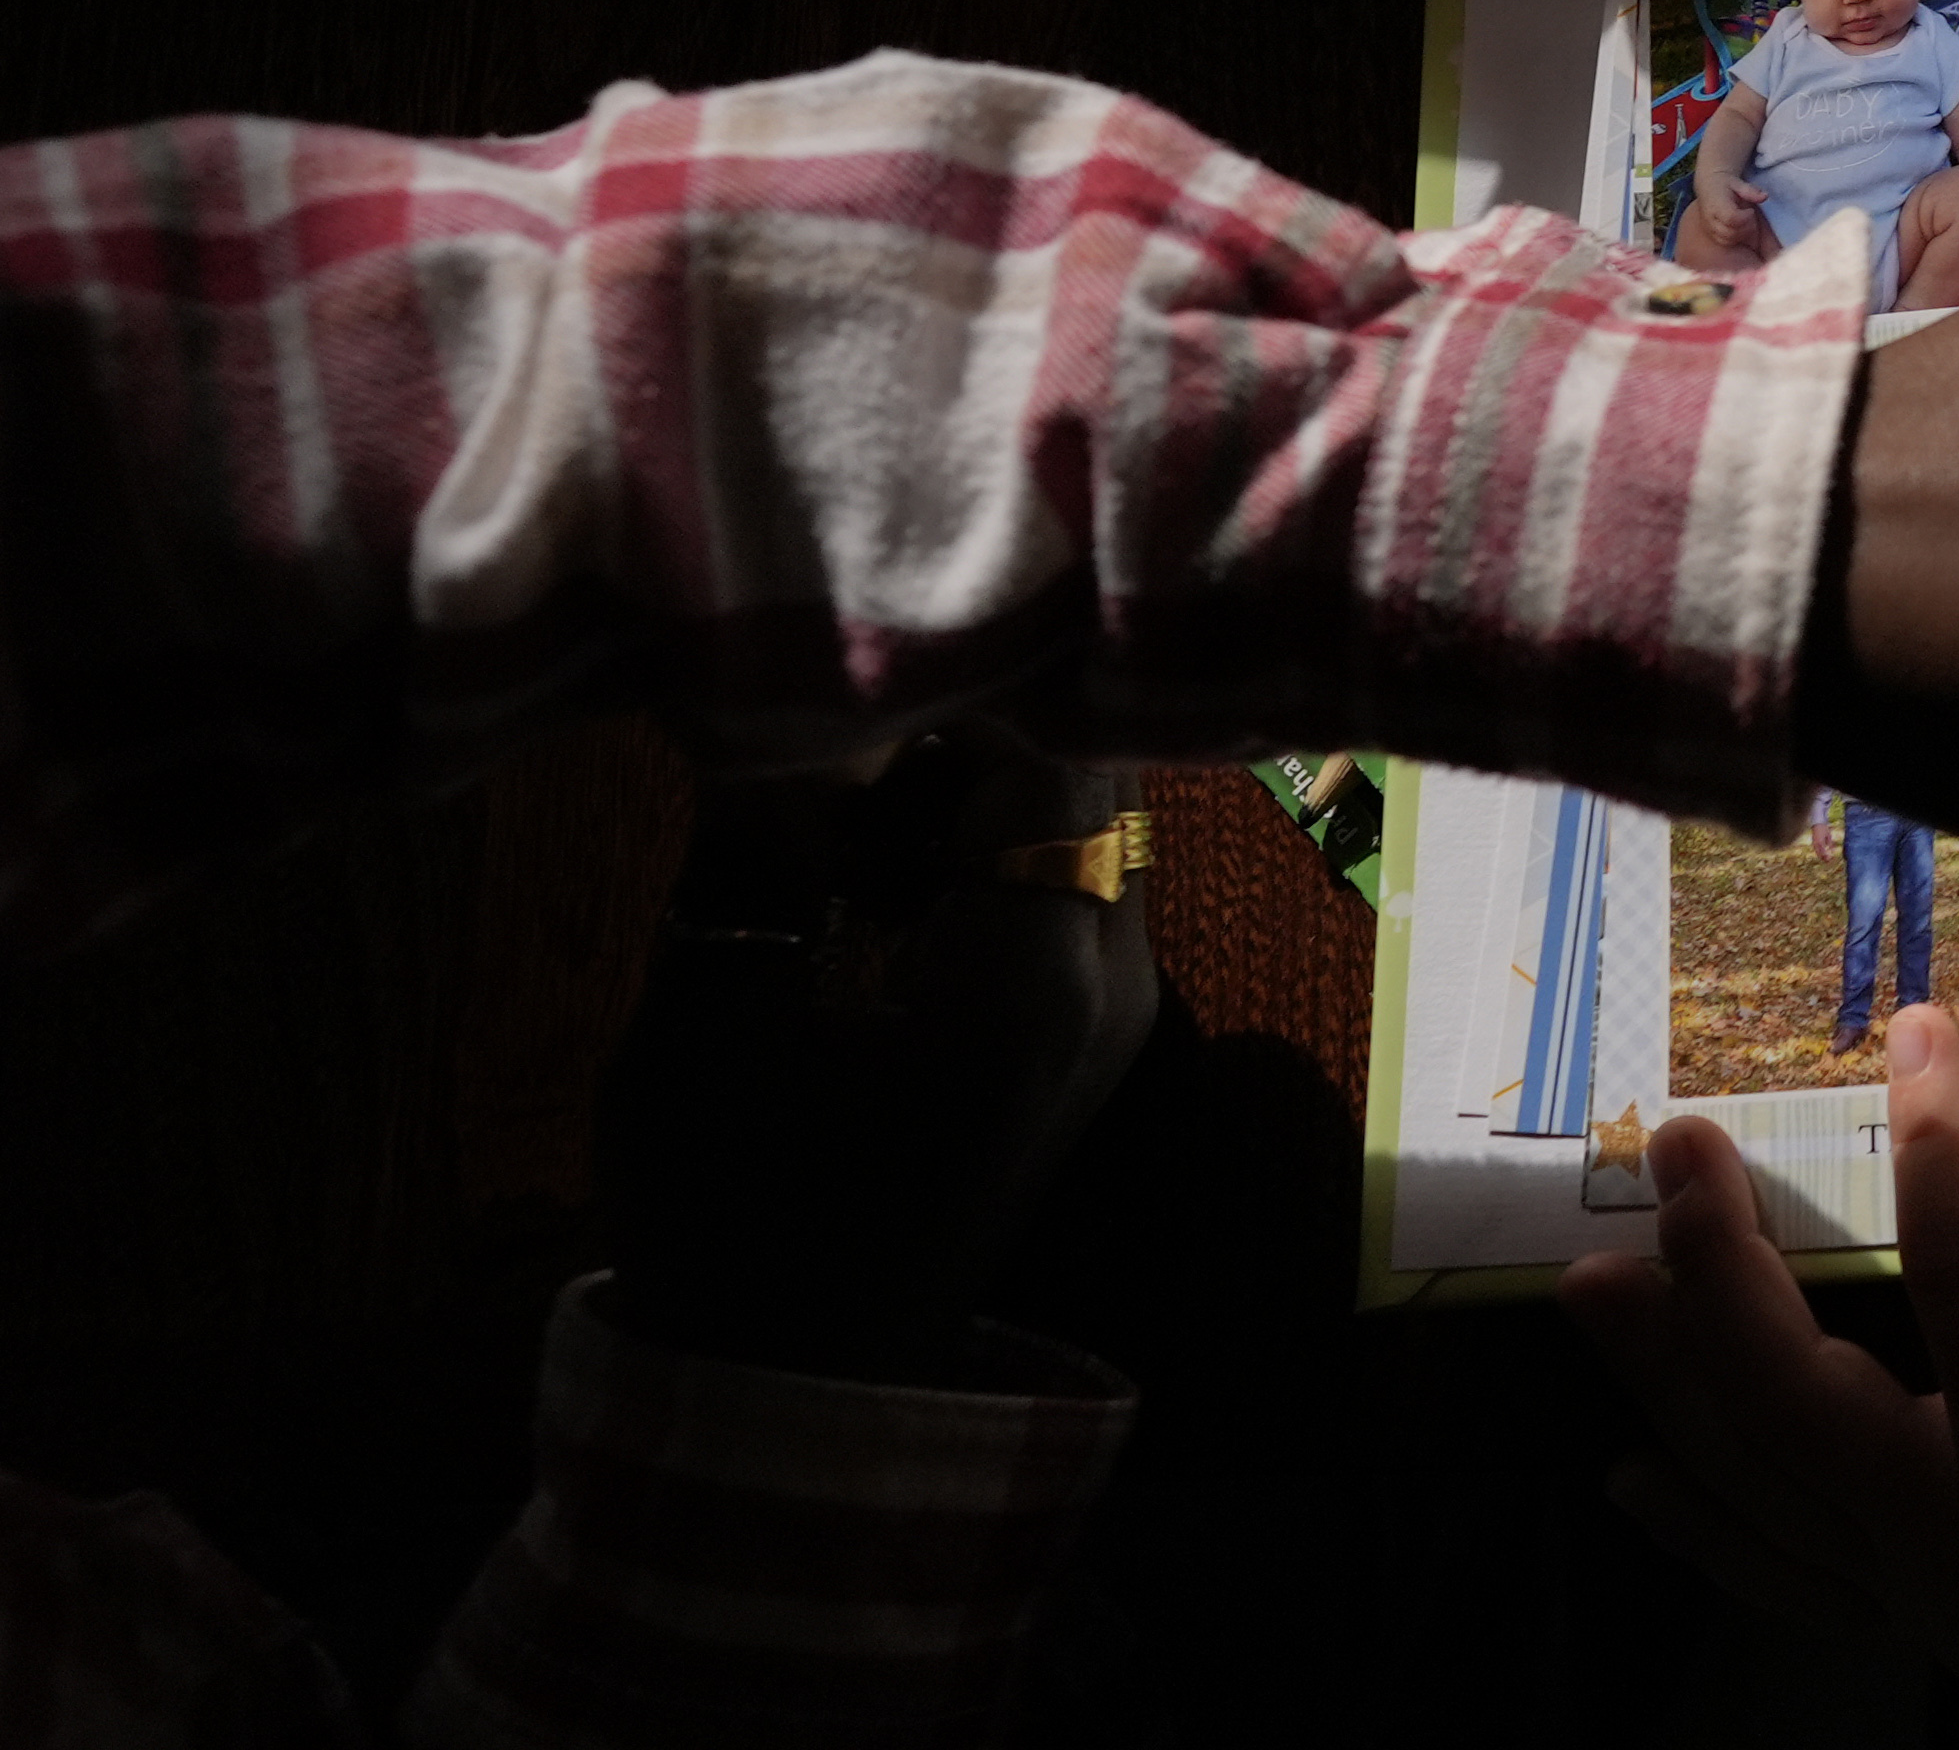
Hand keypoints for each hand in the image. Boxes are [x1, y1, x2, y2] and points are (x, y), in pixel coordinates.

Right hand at [601, 726, 1162, 1384]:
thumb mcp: (704, 1028)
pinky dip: (986, 858)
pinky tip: (872, 898)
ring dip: (968, 804)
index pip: (1038, 758)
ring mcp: (1124, 1005)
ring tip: (836, 850)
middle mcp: (1117, 979)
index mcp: (1032, 981)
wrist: (803, 1376)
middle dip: (957, 751)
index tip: (822, 713)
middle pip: (1079, 780)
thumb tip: (761, 715)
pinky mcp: (1098, 1026)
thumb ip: (750, 855)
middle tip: (824, 783)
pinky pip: (1071, 883)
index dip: (930, 714)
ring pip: (1080, 823)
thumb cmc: (734, 1217)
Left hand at [1566, 1010, 1958, 1747]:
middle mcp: (1934, 1518)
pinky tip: (1629, 1475)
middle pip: (1788, 1379)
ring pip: (1746, 1467)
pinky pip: (1765, 1566)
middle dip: (1720, 1253)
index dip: (1935, 1139)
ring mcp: (1896, 1575)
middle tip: (1676, 1144)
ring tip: (1590, 1278)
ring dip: (1660, 1370)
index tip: (1916, 1032)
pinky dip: (1692, 1520)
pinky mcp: (1892, 1613)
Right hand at [1685, 178, 1774, 269]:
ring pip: (1729, 240)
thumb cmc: (1725, 184)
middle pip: (1731, 232)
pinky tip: (1742, 228)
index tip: (1750, 210)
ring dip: (1743, 234)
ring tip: (1746, 221)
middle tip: (1750, 216)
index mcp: (1716, 204)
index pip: (1732, 218)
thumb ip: (1751, 191)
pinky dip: (1737, 239)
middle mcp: (1710, 219)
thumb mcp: (1738, 183)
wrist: (1708, 187)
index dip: (1745, 217)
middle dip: (1746, 227)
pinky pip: (1726, 242)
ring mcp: (1709, 228)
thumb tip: (1764, 196)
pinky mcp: (1711, 234)